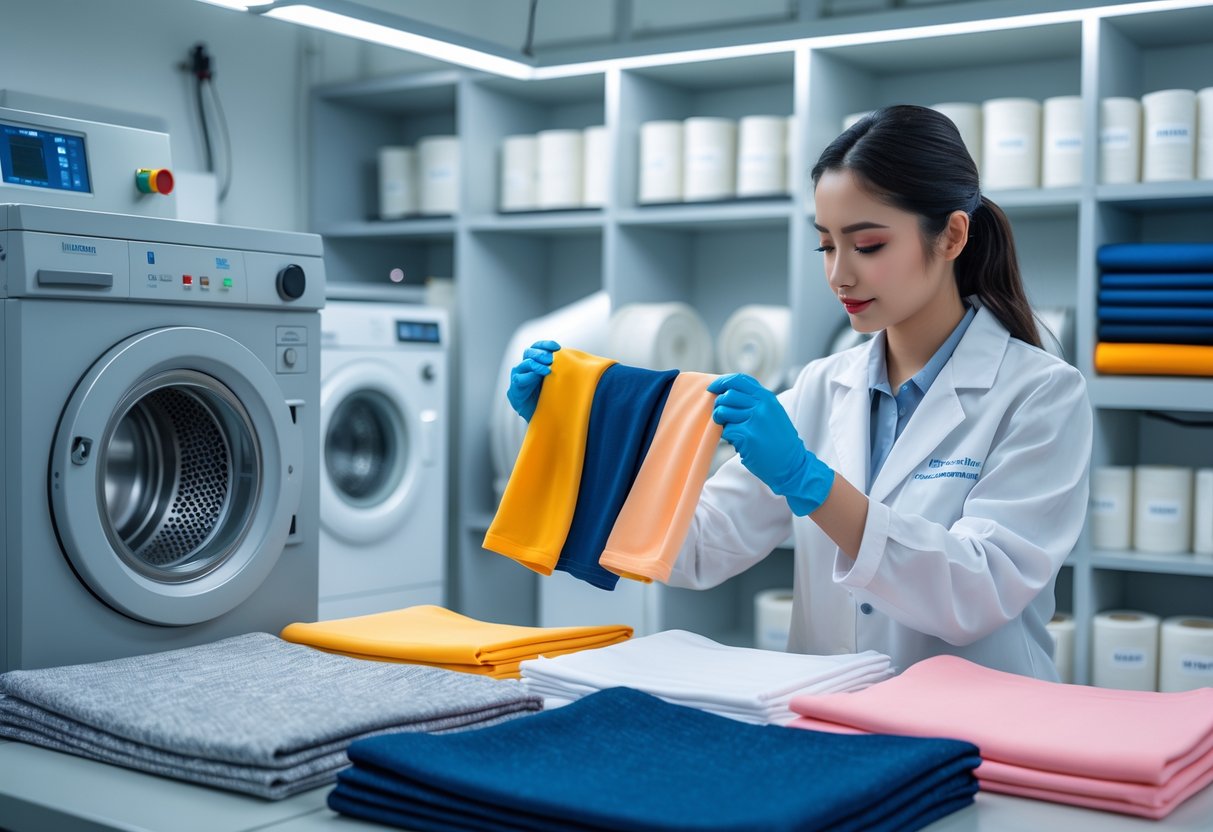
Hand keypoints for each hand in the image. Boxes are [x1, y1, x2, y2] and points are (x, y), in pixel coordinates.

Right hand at [507, 340, 560, 421]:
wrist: (542, 418)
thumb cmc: (551, 398)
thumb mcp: (557, 381)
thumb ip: (561, 370)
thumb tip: (579, 360)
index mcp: (534, 363)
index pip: (536, 347)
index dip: (545, 344)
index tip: (557, 347)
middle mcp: (524, 368)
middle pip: (528, 353)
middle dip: (540, 353)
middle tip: (551, 358)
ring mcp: (518, 378)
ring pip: (524, 364)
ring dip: (536, 365)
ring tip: (547, 369)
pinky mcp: (514, 391)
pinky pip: (519, 379)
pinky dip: (528, 377)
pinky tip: (537, 377)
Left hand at [708, 373, 834, 514]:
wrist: (791, 464)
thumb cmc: (778, 441)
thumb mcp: (772, 413)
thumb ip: (754, 402)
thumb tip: (726, 394)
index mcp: (767, 398)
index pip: (739, 380)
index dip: (722, 382)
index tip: (712, 388)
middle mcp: (762, 405)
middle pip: (728, 395)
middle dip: (719, 406)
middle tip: (722, 417)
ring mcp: (755, 420)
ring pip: (723, 412)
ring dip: (722, 422)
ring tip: (734, 431)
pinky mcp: (747, 436)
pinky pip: (726, 431)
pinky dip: (729, 437)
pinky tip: (741, 443)